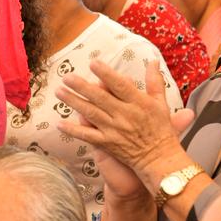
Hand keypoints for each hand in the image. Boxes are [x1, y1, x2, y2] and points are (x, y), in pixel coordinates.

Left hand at [56, 60, 195, 186]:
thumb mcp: (161, 103)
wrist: (159, 159)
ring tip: (59, 92)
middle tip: (67, 77)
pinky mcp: (107, 144)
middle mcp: (125, 115)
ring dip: (74, 102)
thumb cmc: (161, 129)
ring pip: (91, 114)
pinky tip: (59, 123)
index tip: (93, 63)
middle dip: (82, 87)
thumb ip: (155, 82)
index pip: (120, 86)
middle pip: (101, 98)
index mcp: (138, 103)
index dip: (106, 74)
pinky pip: (88, 136)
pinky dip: (74, 130)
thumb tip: (153, 61)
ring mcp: (114, 130)